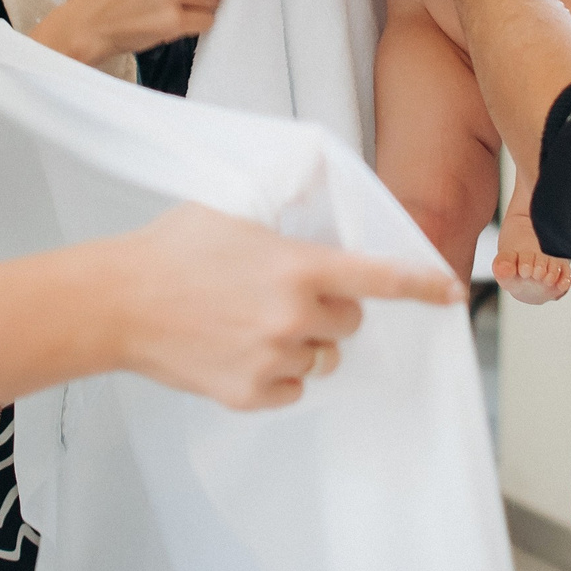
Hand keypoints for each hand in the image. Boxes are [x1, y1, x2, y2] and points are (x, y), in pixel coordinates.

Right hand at [111, 204, 460, 409]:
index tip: (453, 291)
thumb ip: (287, 204)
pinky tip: (240, 348)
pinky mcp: (249, 394)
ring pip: (323, 357)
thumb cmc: (172, 248)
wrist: (116, 302)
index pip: (380, 277)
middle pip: (351, 321)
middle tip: (286, 293)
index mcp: (299, 266)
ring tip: (252, 321)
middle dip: (331, 308)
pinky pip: (291, 388)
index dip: (422, 283)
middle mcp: (295, 316)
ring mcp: (273, 359)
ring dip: (303, 342)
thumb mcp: (235, 209)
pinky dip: (277, 374)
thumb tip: (319, 176)